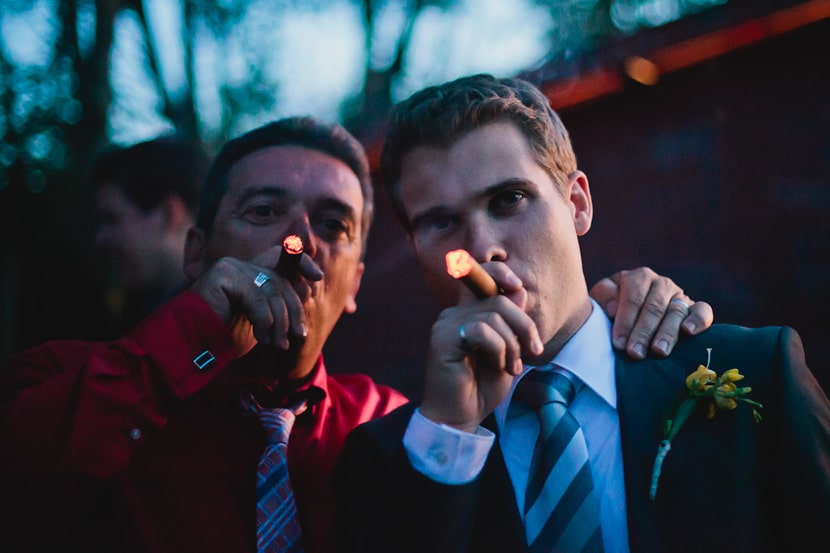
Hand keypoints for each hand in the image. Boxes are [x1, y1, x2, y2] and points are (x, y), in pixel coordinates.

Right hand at [189, 245, 323, 353]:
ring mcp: (229, 268)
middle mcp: (238, 266)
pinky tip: (262, 337)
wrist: (194, 348)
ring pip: (271, 289)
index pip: (280, 256)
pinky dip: (264, 320)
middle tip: (298, 334)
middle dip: (293, 310)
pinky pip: (257, 296)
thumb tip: (307, 289)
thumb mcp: (260, 320)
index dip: (301, 262)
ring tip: (278, 343)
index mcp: (248, 273)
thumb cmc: (225, 337)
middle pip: (280, 280)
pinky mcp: (221, 276)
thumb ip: (277, 303)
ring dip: (280, 321)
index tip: (318, 277)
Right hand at [419, 263, 542, 432]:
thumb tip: (518, 290)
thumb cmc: (481, 387)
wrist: (459, 418)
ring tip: (512, 367)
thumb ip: (511, 322)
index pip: (480, 277)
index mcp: (467, 313)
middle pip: (499, 299)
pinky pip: (481, 330)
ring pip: (494, 315)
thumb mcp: (507, 351)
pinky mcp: (442, 340)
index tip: (518, 286)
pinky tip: (499, 366)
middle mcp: (453, 314)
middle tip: (532, 351)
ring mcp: (446, 326)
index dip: (499, 273)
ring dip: (513, 344)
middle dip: (524, 325)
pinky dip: (499, 349)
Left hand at [590, 267, 712, 358]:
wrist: (632, 312)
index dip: (625, 322)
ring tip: (659, 351)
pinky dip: (698, 320)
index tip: (618, 343)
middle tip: (635, 353)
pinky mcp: (695, 308)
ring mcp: (679, 295)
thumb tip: (614, 309)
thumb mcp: (602, 299)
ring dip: (667, 333)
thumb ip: (605, 298)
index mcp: (638, 277)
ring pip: (676, 312)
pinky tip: (689, 332)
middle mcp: (661, 283)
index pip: (633, 298)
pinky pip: (703, 311)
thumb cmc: (612, 307)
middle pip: (654, 307)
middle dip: (643, 332)